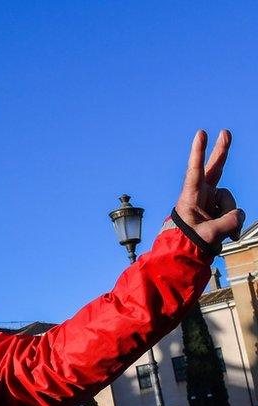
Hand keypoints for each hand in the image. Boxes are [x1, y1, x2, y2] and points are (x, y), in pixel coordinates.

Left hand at [175, 130, 244, 244]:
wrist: (188, 253)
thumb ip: (227, 223)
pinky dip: (235, 224)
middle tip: (225, 132)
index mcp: (190, 196)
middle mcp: (202, 194)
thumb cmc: (189, 242)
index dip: (198, 152)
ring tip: (221, 233)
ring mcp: (212, 200)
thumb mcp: (208, 234)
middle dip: (221, 151)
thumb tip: (239, 215)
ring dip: (231, 218)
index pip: (195, 171)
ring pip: (231, 202)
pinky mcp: (220, 208)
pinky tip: (229, 236)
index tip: (201, 133)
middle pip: (214, 169)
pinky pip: (235, 213)